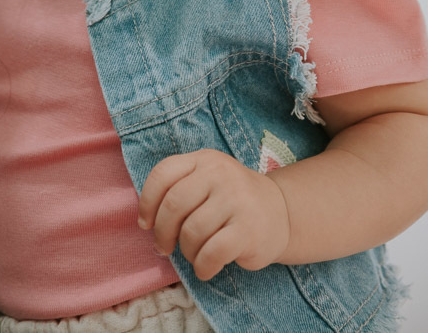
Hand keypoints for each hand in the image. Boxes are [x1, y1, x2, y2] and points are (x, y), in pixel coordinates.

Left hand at [138, 148, 289, 280]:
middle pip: (173, 205)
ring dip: (187, 252)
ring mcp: (236, 199)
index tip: (146, 223)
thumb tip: (147, 221)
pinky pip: (211, 253)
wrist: (281, 212)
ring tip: (195, 254)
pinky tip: (206, 267)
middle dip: (162, 233)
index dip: (147, 202)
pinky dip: (202, 266)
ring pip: (191, 232)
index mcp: (205, 160)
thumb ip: (179, 188)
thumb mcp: (207, 180)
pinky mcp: (248, 229)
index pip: (163, 173)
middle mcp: (220, 174)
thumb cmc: (231, 200)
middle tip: (165, 247)